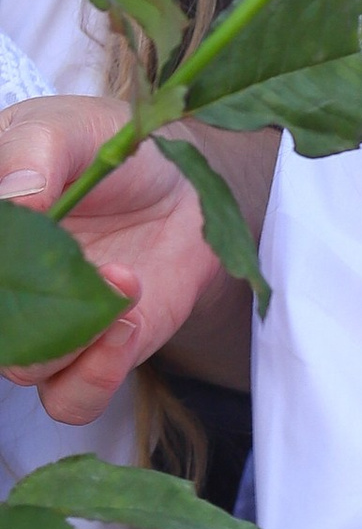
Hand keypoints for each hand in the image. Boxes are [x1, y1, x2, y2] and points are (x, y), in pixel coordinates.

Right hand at [0, 101, 269, 419]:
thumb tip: (16, 195)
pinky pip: (68, 400)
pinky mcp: (90, 357)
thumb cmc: (103, 150)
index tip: (20, 229)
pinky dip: (93, 375)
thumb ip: (34, 153)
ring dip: (68, 334)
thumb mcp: (65, 128)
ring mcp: (35, 327)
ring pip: (17, 369)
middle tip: (73, 258)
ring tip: (120, 276)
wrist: (179, 183)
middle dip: (17, 303)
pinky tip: (125, 322)